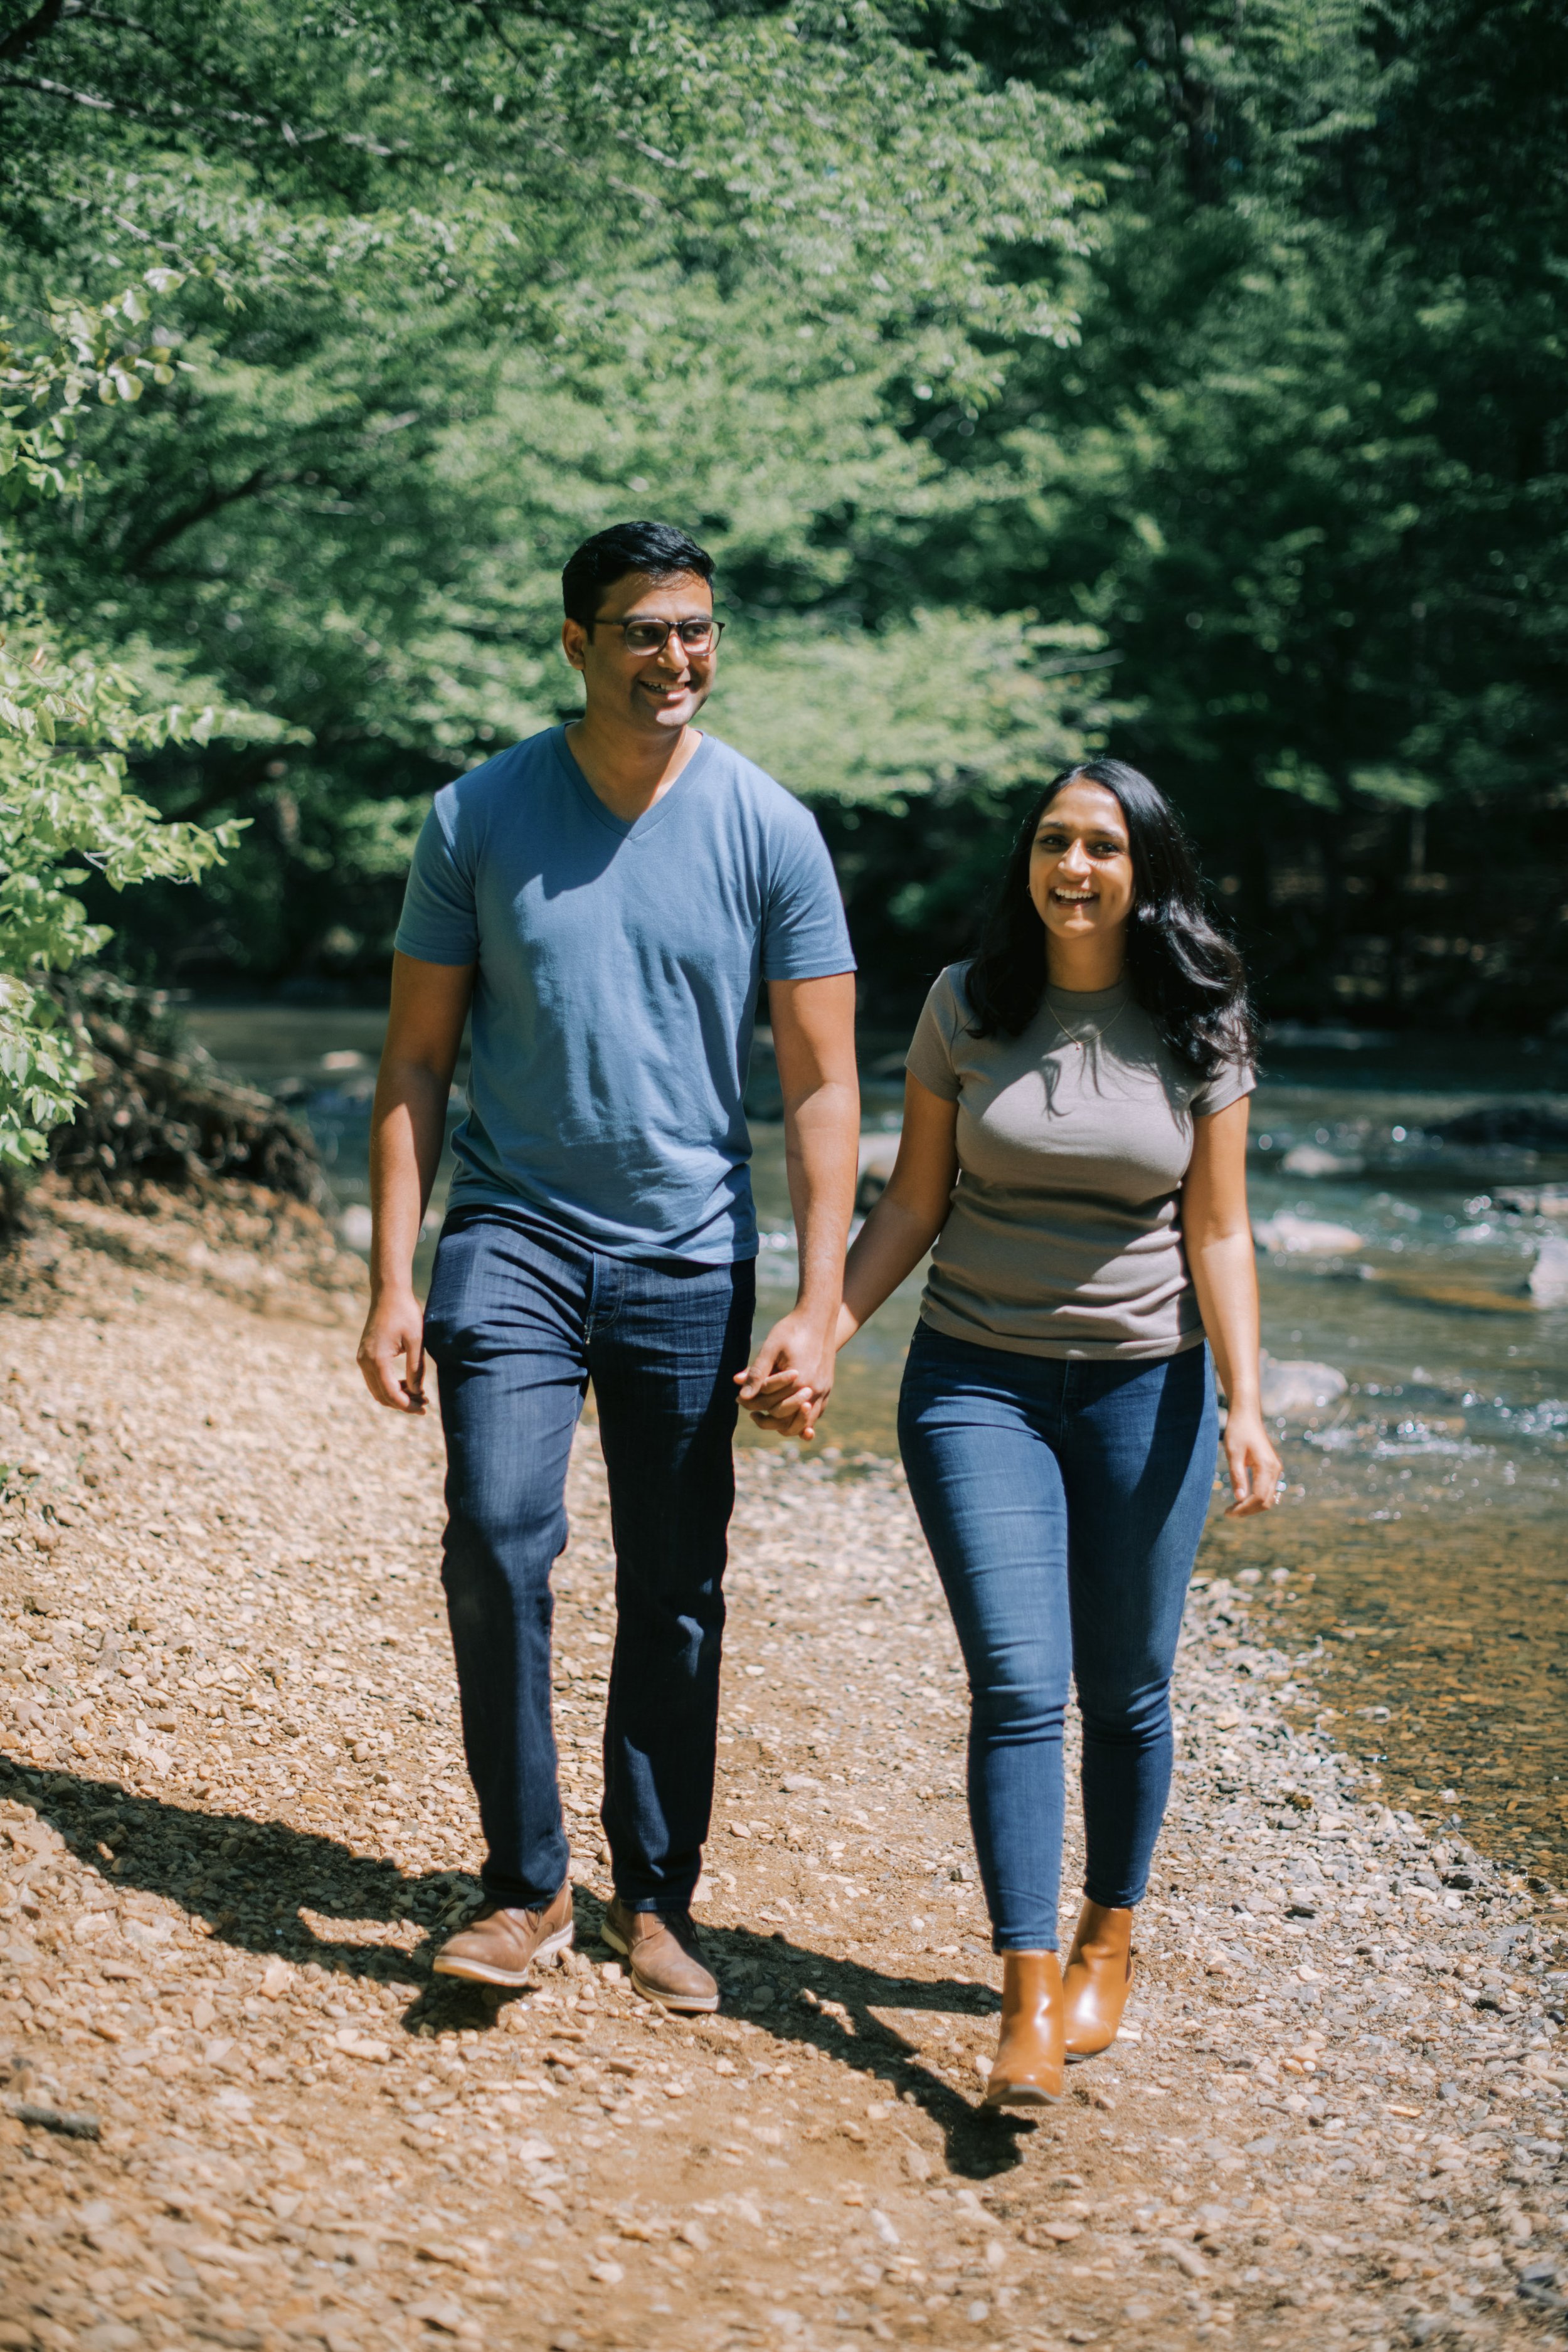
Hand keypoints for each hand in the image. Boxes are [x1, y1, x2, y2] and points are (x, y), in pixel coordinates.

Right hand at [357, 1285, 427, 1412]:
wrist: (389, 1293)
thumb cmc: (406, 1313)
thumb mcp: (416, 1341)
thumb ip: (416, 1368)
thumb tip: (416, 1392)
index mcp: (377, 1359)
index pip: (391, 1394)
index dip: (408, 1405)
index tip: (424, 1409)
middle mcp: (364, 1361)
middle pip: (382, 1396)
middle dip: (403, 1404)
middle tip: (424, 1403)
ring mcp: (362, 1358)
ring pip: (377, 1390)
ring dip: (396, 1396)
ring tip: (418, 1394)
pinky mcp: (364, 1355)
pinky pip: (375, 1379)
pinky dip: (389, 1386)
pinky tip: (407, 1383)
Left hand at [735, 1308, 835, 1441]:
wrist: (819, 1319)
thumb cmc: (792, 1330)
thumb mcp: (770, 1348)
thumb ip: (757, 1373)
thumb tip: (741, 1395)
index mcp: (799, 1381)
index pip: (770, 1405)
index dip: (751, 1403)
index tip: (738, 1399)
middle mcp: (814, 1390)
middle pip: (785, 1417)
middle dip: (765, 1416)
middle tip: (750, 1411)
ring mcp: (823, 1391)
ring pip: (802, 1423)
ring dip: (784, 1424)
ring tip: (766, 1416)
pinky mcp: (827, 1389)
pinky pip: (815, 1414)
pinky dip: (800, 1420)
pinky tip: (786, 1414)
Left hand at [1222, 1406, 1282, 1515]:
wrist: (1246, 1415)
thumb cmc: (1238, 1431)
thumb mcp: (1233, 1453)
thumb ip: (1237, 1476)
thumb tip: (1239, 1499)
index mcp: (1267, 1466)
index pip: (1258, 1497)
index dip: (1244, 1508)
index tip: (1228, 1512)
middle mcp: (1275, 1469)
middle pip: (1265, 1501)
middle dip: (1248, 1510)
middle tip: (1229, 1513)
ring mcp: (1275, 1469)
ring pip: (1267, 1497)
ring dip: (1251, 1506)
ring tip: (1233, 1508)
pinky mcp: (1271, 1468)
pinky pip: (1266, 1489)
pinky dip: (1255, 1498)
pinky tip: (1240, 1498)